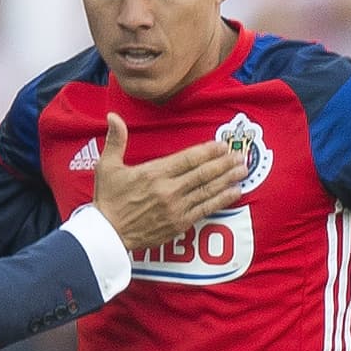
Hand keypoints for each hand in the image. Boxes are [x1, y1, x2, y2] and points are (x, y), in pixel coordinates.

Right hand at [92, 112, 245, 249]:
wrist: (107, 234)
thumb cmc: (107, 199)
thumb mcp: (107, 166)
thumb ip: (115, 140)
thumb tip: (113, 116)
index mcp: (154, 173)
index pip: (187, 159)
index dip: (207, 151)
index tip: (221, 145)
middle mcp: (168, 190)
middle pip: (203, 173)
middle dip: (224, 163)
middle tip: (240, 155)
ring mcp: (176, 208)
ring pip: (208, 190)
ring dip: (228, 179)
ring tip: (243, 170)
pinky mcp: (179, 224)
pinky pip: (205, 209)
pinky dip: (222, 200)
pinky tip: (235, 192)